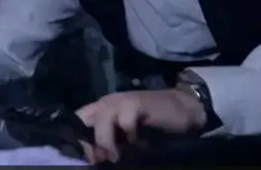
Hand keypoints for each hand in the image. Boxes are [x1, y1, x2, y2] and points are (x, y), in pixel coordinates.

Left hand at [76, 89, 205, 163]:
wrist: (182, 108)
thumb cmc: (153, 126)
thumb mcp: (126, 135)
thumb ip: (110, 142)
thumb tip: (95, 159)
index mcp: (101, 109)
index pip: (78, 121)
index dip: (78, 140)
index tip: (89, 159)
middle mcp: (106, 103)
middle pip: (83, 118)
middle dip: (87, 140)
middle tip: (99, 159)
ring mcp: (120, 101)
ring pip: (101, 120)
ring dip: (105, 141)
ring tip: (115, 157)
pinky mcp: (137, 103)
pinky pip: (125, 120)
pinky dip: (128, 134)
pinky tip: (136, 142)